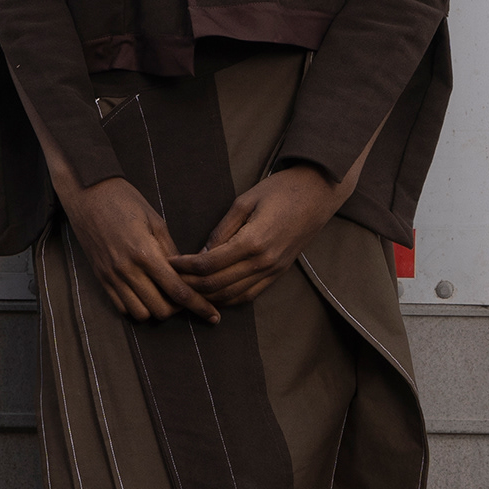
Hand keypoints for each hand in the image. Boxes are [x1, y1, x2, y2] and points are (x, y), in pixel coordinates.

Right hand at [56, 173, 221, 325]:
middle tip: (187, 297)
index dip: (199, 306)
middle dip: (178, 309)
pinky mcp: (101, 278)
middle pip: (160, 309)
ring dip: (157, 310)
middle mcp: (126, 270)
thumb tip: (186, 274)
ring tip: (165, 296)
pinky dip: (138, 308)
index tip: (213, 315)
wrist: (88, 194)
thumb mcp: (156, 221)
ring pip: (141, 314)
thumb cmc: (125, 201)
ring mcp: (111, 277)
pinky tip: (146, 295)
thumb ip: (171, 251)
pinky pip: (121, 308)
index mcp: (144, 253)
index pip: (177, 291)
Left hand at [170, 165, 342, 308]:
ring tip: (187, 290)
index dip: (184, 267)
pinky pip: (250, 295)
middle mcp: (264, 262)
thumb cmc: (280, 190)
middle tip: (171, 279)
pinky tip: (213, 295)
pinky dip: (229, 299)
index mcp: (253, 242)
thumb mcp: (244, 202)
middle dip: (190, 285)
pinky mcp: (279, 273)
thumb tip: (202, 255)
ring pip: (233, 296)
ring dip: (207, 297)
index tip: (169, 262)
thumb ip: (222, 231)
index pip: (209, 265)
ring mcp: (273, 270)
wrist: (318, 193)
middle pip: (217, 285)